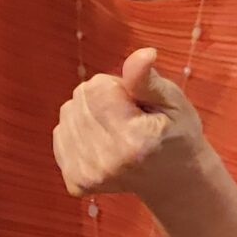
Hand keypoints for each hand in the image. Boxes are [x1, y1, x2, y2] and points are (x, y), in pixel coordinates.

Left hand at [53, 46, 207, 207]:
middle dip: (102, 98)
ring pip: (67, 114)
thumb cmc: (177, 134)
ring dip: (89, 114)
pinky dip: (78, 132)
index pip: (97, 87)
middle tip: (129, 117)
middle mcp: (106, 161)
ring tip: (117, 129)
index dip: (117, 86)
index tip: (136, 103)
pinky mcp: (75, 182)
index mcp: (132, 139)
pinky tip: (102, 142)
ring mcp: (87, 175)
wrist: (173, 181)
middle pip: (80, 99)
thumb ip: (148, 80)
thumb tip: (141, 53)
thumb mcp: (173, 102)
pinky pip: (59, 134)